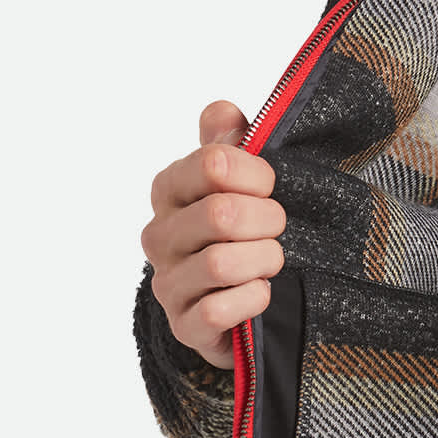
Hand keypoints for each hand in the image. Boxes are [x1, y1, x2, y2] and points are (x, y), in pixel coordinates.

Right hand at [140, 99, 286, 370]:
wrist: (234, 304)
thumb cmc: (238, 232)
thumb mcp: (238, 181)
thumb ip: (228, 141)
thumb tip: (224, 111)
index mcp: (169, 189)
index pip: (213, 163)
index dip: (256, 174)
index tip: (270, 186)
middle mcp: (159, 235)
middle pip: (221, 214)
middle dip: (266, 220)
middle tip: (277, 228)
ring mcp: (168, 283)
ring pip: (220, 263)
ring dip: (263, 261)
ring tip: (271, 261)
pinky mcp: (183, 326)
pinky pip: (217, 310)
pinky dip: (251, 299)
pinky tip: (261, 293)